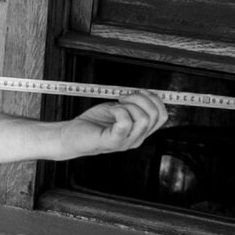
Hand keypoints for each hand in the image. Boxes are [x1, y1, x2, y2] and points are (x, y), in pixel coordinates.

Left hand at [52, 91, 168, 158]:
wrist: (72, 136)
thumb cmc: (93, 124)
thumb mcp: (118, 110)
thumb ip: (133, 105)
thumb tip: (145, 93)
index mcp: (140, 131)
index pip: (162, 116)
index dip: (154, 99)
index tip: (138, 92)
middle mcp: (136, 138)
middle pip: (156, 116)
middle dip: (142, 98)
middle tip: (124, 97)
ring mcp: (125, 142)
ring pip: (145, 119)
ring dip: (131, 105)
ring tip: (117, 105)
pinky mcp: (112, 142)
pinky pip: (126, 123)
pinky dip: (119, 110)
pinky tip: (111, 110)